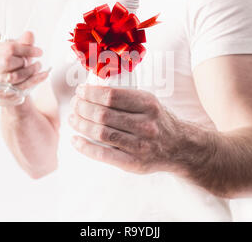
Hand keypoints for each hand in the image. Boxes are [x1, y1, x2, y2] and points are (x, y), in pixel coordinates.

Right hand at [0, 31, 47, 94]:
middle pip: (7, 61)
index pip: (8, 48)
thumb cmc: (13, 65)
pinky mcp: (0, 94)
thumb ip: (24, 43)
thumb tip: (29, 34)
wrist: (11, 85)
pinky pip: (20, 87)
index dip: (26, 49)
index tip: (39, 52)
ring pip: (13, 76)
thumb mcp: (19, 52)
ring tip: (38, 67)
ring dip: (31, 71)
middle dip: (25, 61)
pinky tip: (43, 75)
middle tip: (34, 61)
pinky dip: (34, 80)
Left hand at [68, 84, 182, 173]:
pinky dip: (85, 147)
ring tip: (73, 119)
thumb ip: (125, 96)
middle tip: (75, 104)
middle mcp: (146, 124)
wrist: (178, 147)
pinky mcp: (134, 163)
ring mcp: (140, 146)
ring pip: (101, 133)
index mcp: (148, 104)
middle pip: (103, 114)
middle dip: (82, 107)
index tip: (80, 91)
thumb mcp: (149, 102)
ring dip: (81, 124)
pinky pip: (104, 155)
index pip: (111, 96)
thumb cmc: (157, 121)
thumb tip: (92, 88)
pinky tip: (75, 140)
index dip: (91, 93)